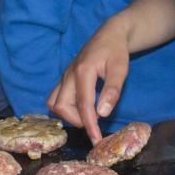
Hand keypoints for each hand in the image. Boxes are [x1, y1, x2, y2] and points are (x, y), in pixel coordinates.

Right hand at [46, 17, 130, 143]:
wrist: (109, 34)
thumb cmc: (116, 51)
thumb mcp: (120, 69)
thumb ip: (112, 90)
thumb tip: (103, 114)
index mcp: (82, 72)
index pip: (83, 105)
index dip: (89, 125)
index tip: (96, 140)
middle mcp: (69, 74)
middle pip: (61, 106)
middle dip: (76, 120)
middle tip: (95, 124)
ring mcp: (64, 76)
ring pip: (54, 102)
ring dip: (68, 114)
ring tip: (87, 115)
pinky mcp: (64, 78)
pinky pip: (56, 97)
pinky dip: (65, 107)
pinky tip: (80, 108)